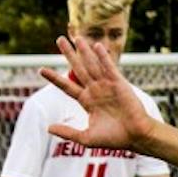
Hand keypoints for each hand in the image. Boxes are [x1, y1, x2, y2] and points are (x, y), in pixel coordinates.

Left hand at [40, 36, 155, 150]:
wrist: (136, 136)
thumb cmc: (114, 139)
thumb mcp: (86, 138)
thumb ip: (68, 132)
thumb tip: (48, 128)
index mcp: (87, 101)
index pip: (67, 86)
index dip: (54, 78)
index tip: (41, 70)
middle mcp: (95, 91)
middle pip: (78, 69)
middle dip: (69, 54)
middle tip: (59, 40)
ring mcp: (107, 86)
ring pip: (92, 64)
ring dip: (84, 51)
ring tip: (76, 37)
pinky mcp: (119, 84)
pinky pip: (109, 67)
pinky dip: (103, 57)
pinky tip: (96, 46)